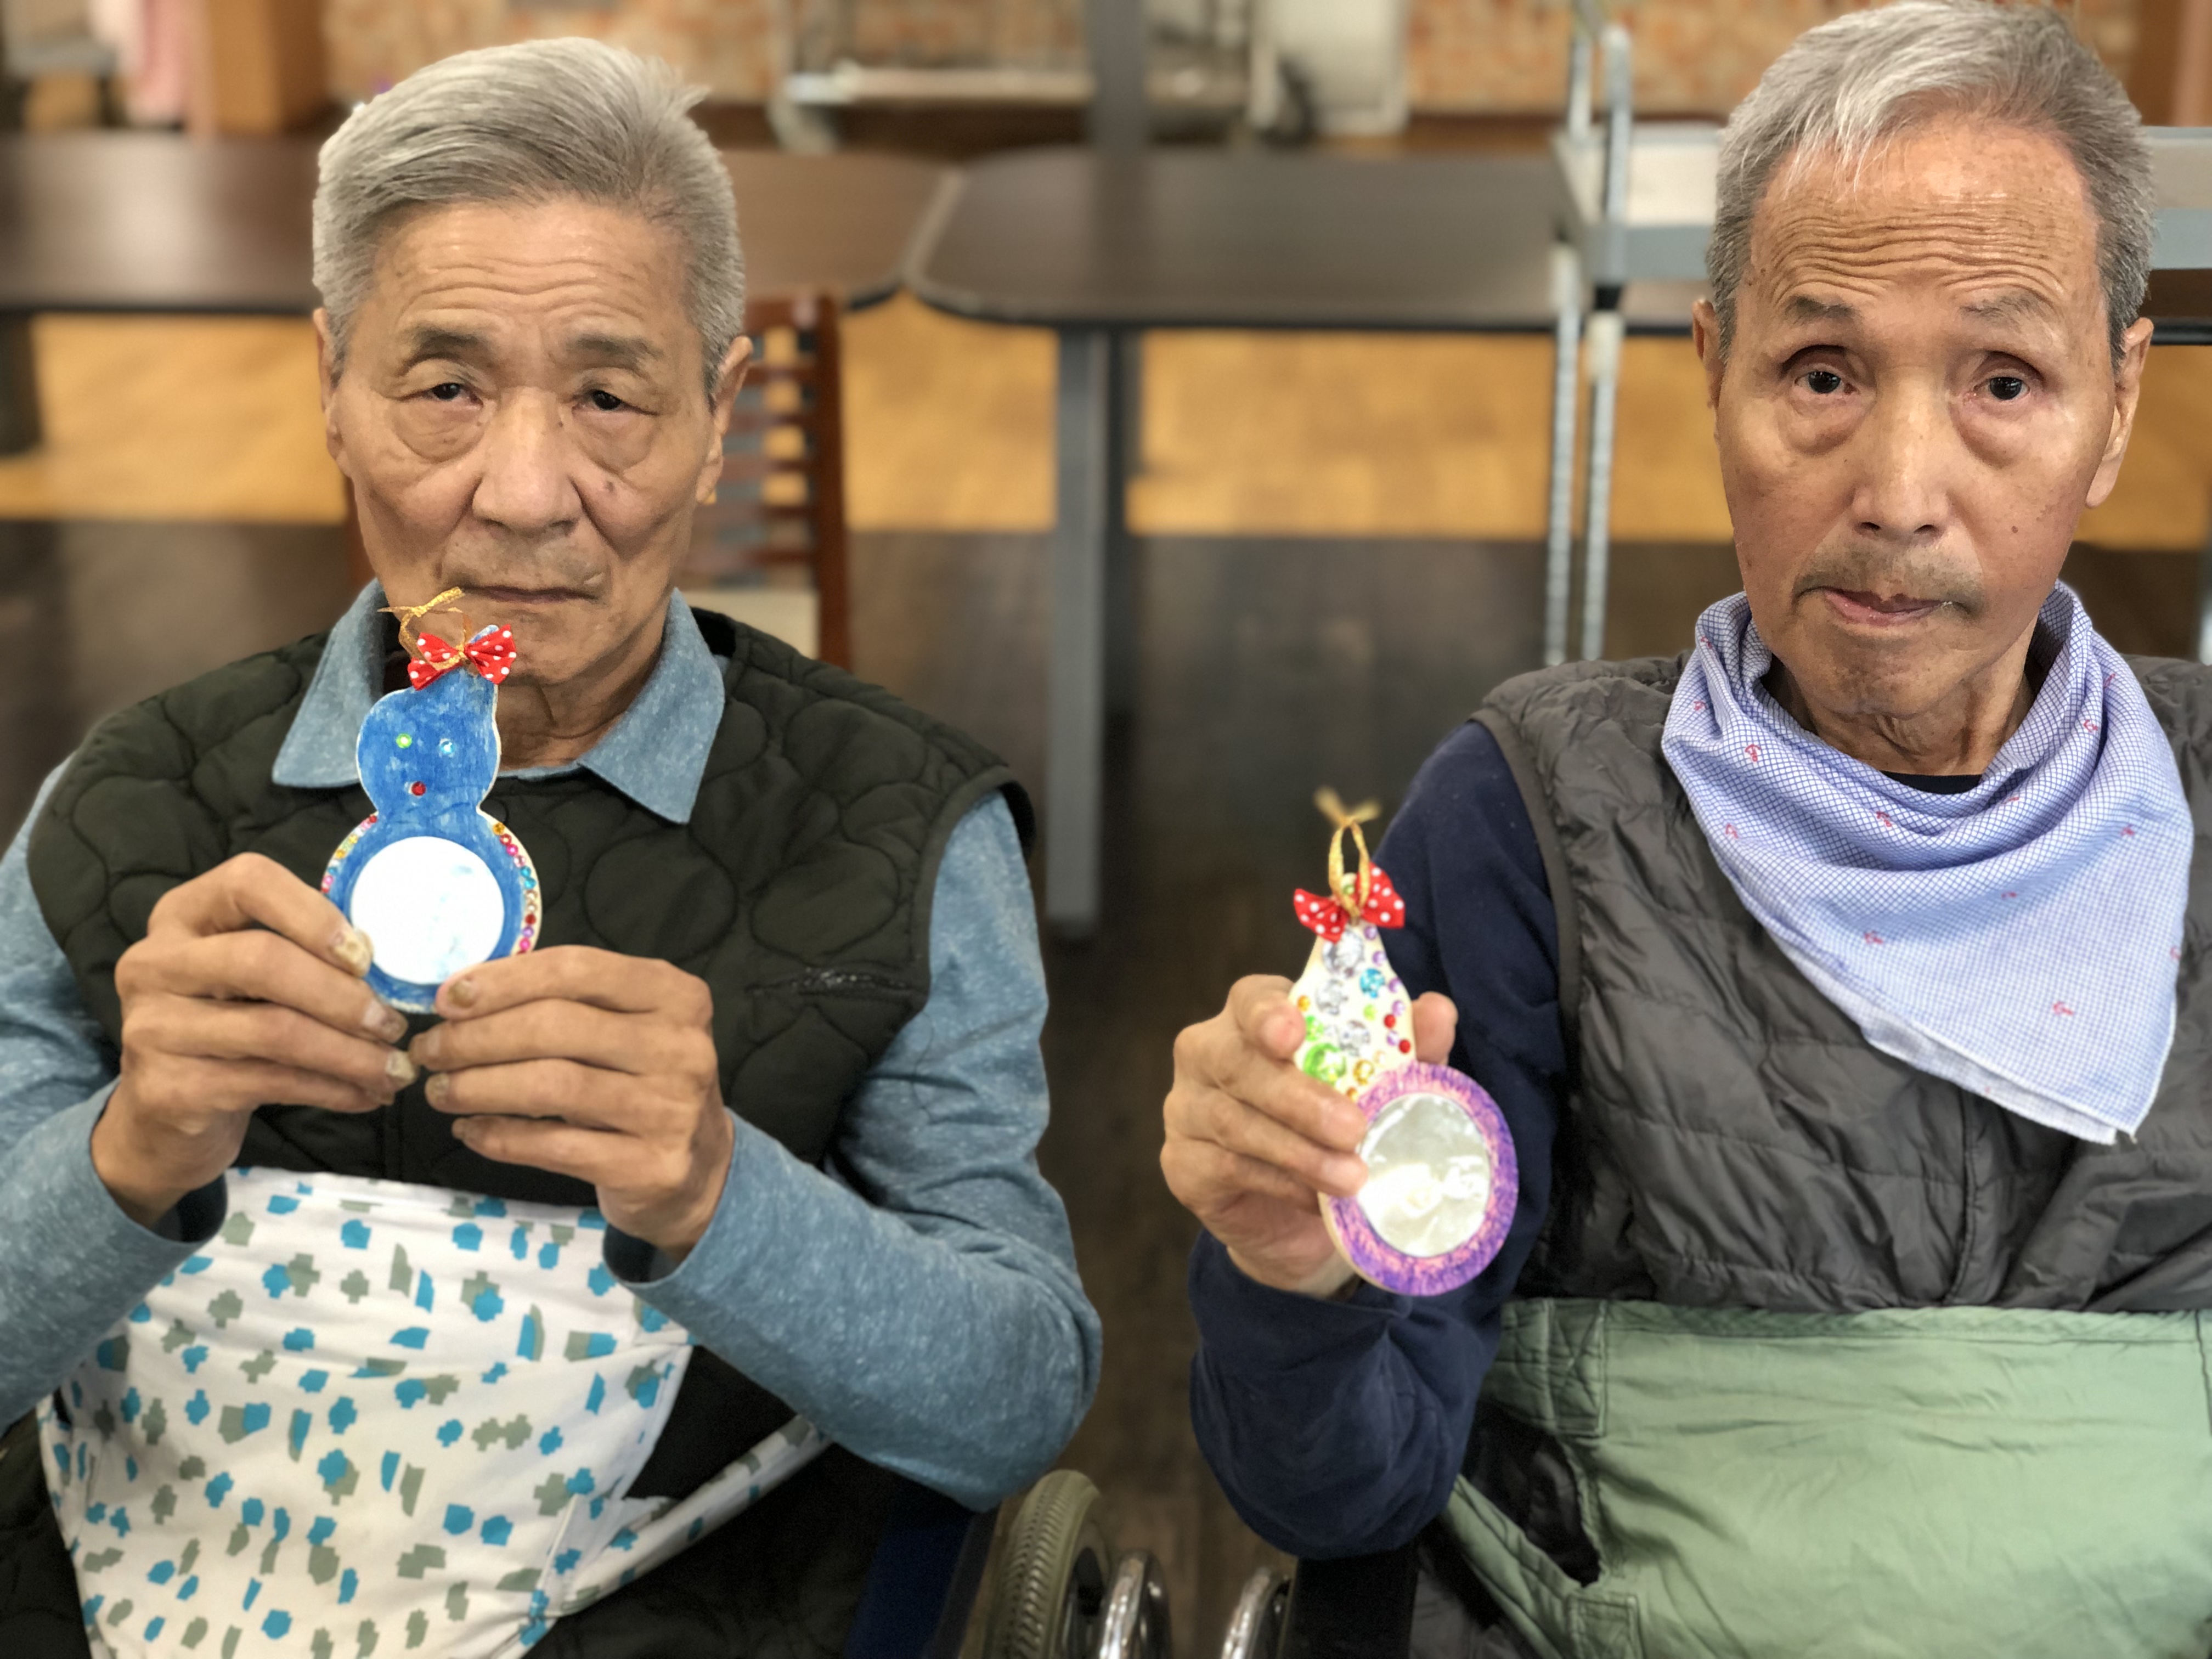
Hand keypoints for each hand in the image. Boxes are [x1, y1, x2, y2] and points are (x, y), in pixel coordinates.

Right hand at [97, 852, 414, 1228]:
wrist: (164, 1112)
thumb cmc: (227, 1025)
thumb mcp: (253, 978)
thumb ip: (300, 953)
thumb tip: (377, 957)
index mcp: (183, 915)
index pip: (248, 882)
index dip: (314, 914)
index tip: (365, 957)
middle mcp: (154, 962)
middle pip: (262, 961)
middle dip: (343, 996)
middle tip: (393, 1025)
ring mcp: (151, 1026)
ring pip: (273, 1031)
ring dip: (351, 1054)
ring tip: (395, 1070)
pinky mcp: (166, 1088)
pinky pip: (269, 1082)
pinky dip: (332, 1089)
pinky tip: (365, 1095)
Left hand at [410, 948, 731, 1261]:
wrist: (700, 1168)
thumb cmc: (643, 1083)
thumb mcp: (627, 1027)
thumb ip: (567, 1002)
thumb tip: (465, 992)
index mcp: (674, 995)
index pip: (577, 969)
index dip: (504, 980)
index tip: (447, 998)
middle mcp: (680, 1047)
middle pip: (555, 1027)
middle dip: (476, 1037)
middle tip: (430, 1050)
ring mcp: (669, 1109)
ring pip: (550, 1086)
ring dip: (478, 1086)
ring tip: (440, 1090)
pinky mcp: (650, 1165)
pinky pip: (553, 1146)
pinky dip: (499, 1136)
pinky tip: (471, 1130)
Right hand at [1161, 975, 1458, 1297]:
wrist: (1299, 1218)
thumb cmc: (1335, 1127)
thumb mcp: (1378, 1084)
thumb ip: (1404, 1045)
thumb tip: (1439, 1011)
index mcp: (1250, 1018)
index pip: (1248, 1000)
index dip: (1267, 1013)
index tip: (1293, 1033)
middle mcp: (1206, 1054)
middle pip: (1236, 1062)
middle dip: (1296, 1096)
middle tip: (1353, 1127)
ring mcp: (1186, 1109)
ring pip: (1235, 1122)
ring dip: (1298, 1151)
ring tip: (1352, 1176)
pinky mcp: (1183, 1164)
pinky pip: (1228, 1168)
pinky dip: (1281, 1183)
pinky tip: (1318, 1199)